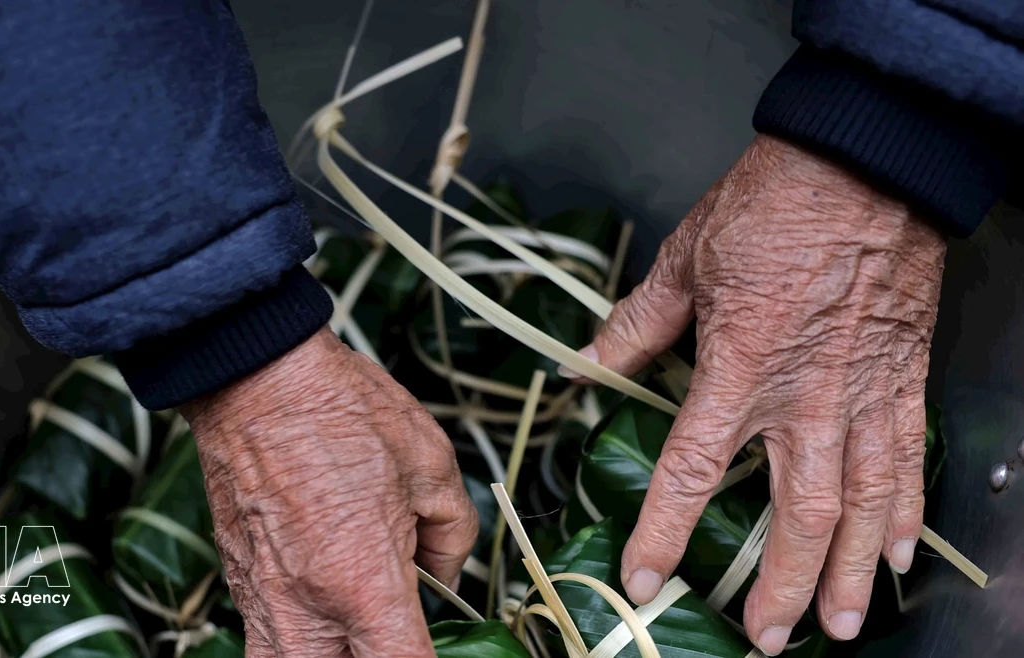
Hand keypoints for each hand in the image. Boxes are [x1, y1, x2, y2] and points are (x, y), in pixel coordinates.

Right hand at [181, 328, 477, 656]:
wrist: (255, 376)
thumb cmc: (339, 409)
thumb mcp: (431, 462)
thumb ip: (453, 533)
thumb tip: (447, 570)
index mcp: (364, 582)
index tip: (444, 648)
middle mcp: (307, 605)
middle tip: (395, 636)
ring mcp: (263, 597)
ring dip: (327, 656)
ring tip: (357, 630)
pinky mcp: (238, 579)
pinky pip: (264, 637)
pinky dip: (297, 638)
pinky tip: (324, 609)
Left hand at [577, 136, 944, 654]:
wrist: (865, 164)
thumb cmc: (773, 205)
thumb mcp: (685, 260)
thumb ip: (637, 323)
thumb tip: (588, 357)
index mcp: (737, 369)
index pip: (691, 474)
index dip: (664, 536)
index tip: (647, 581)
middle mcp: (803, 397)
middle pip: (795, 517)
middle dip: (778, 588)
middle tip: (762, 637)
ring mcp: (860, 394)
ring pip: (860, 507)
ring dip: (850, 575)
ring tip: (841, 628)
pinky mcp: (901, 379)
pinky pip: (908, 460)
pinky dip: (905, 513)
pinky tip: (900, 554)